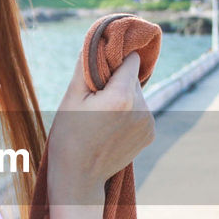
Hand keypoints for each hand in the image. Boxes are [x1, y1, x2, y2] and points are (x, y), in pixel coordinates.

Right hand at [49, 52, 154, 201]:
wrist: (79, 178)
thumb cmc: (68, 136)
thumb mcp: (71, 97)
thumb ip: (87, 65)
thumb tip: (96, 40)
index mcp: (122, 96)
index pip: (131, 60)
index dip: (115, 61)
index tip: (102, 70)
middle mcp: (142, 108)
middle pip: (134, 79)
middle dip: (117, 82)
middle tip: (95, 102)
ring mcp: (148, 123)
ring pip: (138, 95)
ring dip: (124, 98)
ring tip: (101, 118)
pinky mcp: (150, 134)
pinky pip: (141, 112)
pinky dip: (129, 114)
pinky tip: (111, 128)